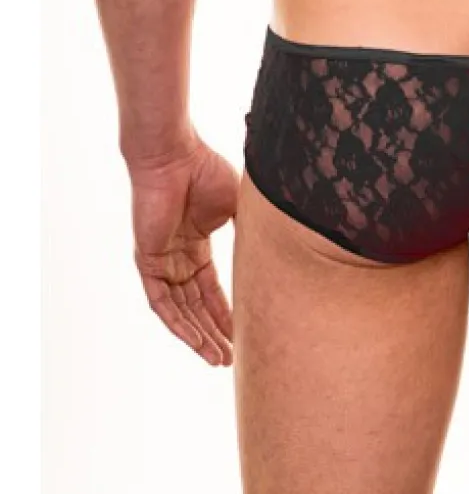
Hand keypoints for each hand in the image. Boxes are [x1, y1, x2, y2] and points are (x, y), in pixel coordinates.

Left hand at [128, 130, 239, 366]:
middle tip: (233, 357)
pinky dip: (179, 323)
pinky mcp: (148, 261)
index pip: (212, 288)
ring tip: (219, 359)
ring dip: (198, 335)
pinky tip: (196, 341)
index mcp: (197, 243)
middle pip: (197, 305)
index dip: (228, 311)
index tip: (246, 331)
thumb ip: (251, 232)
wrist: (175, 155)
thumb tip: (276, 253)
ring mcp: (162, 260)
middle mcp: (178, 256)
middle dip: (215, 332)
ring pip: (180, 310)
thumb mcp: (239, 206)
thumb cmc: (205, 171)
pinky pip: (162, 302)